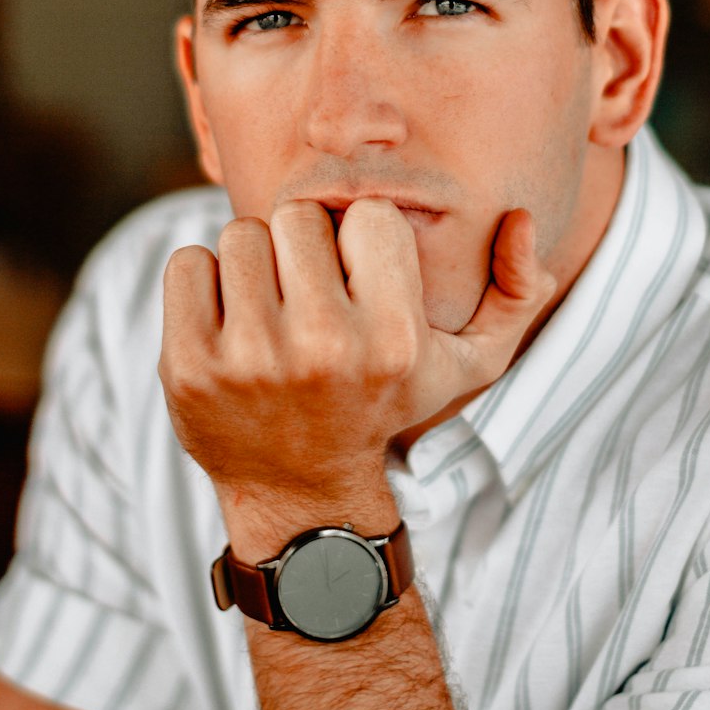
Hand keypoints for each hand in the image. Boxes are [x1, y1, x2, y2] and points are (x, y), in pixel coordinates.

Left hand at [159, 198, 554, 511]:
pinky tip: (228, 327)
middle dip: (302, 250)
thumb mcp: (466, 366)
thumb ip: (517, 295)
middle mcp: (325, 347)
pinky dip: (203, 285)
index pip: (369, 215)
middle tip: (307, 300)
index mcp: (395, 337)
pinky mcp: (188, 367)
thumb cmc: (385, 407)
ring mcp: (250, 359)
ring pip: (240, 235)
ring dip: (254, 266)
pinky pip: (187, 263)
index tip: (357, 287)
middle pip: (298, 216)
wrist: (301, 495)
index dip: (360, 245)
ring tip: (269, 315)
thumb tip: (522, 218)